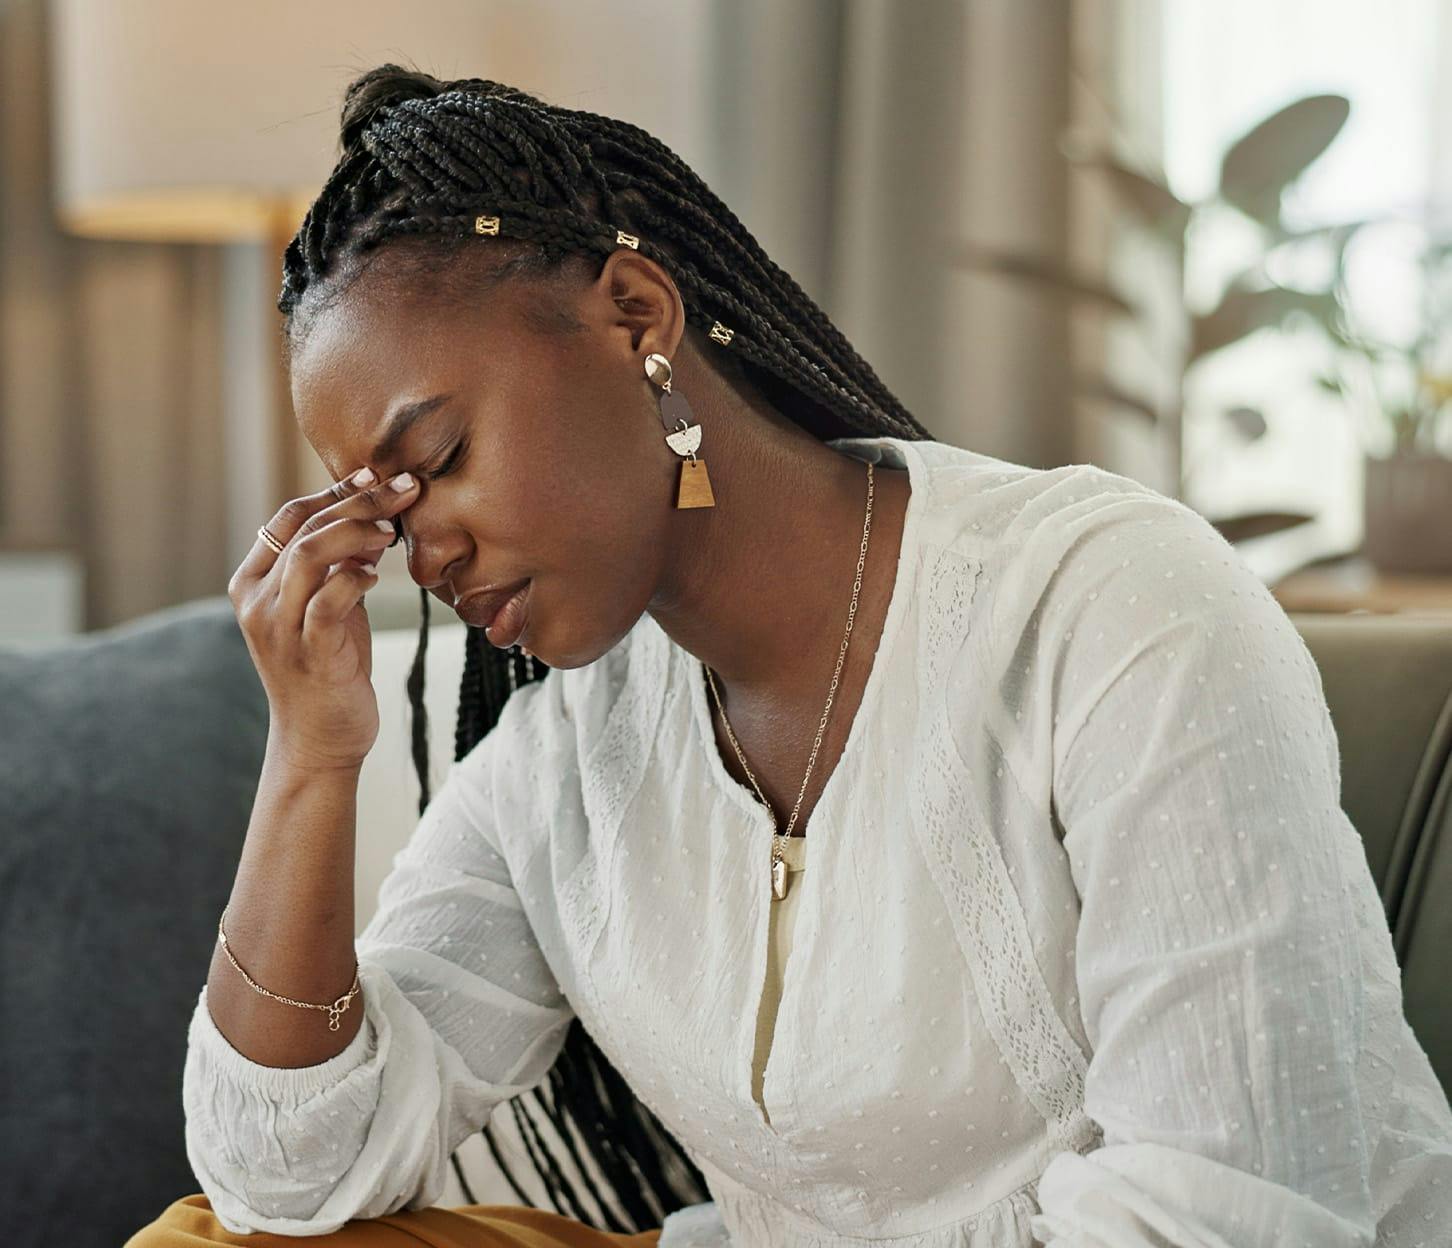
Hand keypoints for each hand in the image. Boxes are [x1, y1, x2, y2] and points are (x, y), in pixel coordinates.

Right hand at [228, 468, 418, 770]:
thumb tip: (373, 518)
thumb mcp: (330, 607)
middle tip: (404, 489)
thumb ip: (339, 565)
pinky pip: (329, 600)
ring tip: (392, 532)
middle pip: (305, 527)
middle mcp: (257, 600)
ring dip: (357, 532)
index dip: (334, 491)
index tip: (377, 474)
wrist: (319, 740)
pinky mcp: (310, 653)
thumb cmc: (330, 668)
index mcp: (253, 582)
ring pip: (311, 554)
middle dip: (359, 501)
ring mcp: (279, 627)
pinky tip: (377, 575)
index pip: (288, 516)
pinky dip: (356, 578)